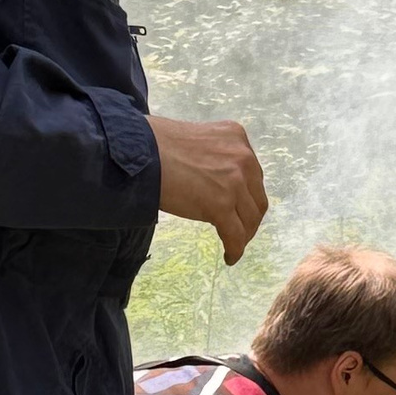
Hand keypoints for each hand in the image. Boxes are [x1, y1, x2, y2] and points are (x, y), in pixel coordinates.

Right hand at [153, 114, 267, 263]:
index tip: (240, 207)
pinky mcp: (221, 206)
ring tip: (234, 244)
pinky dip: (235, 249)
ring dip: (244, 235)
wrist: (139, 153)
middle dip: (250, 217)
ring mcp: (234, 182)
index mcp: (235, 137)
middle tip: (240, 229)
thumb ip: (212, 155)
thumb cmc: (154, 143)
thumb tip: (211, 177)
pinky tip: (229, 257)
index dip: (247, 195)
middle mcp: (242, 157)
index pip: (252, 174)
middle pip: (256, 197)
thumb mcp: (196, 139)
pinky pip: (235, 235)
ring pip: (250, 219)